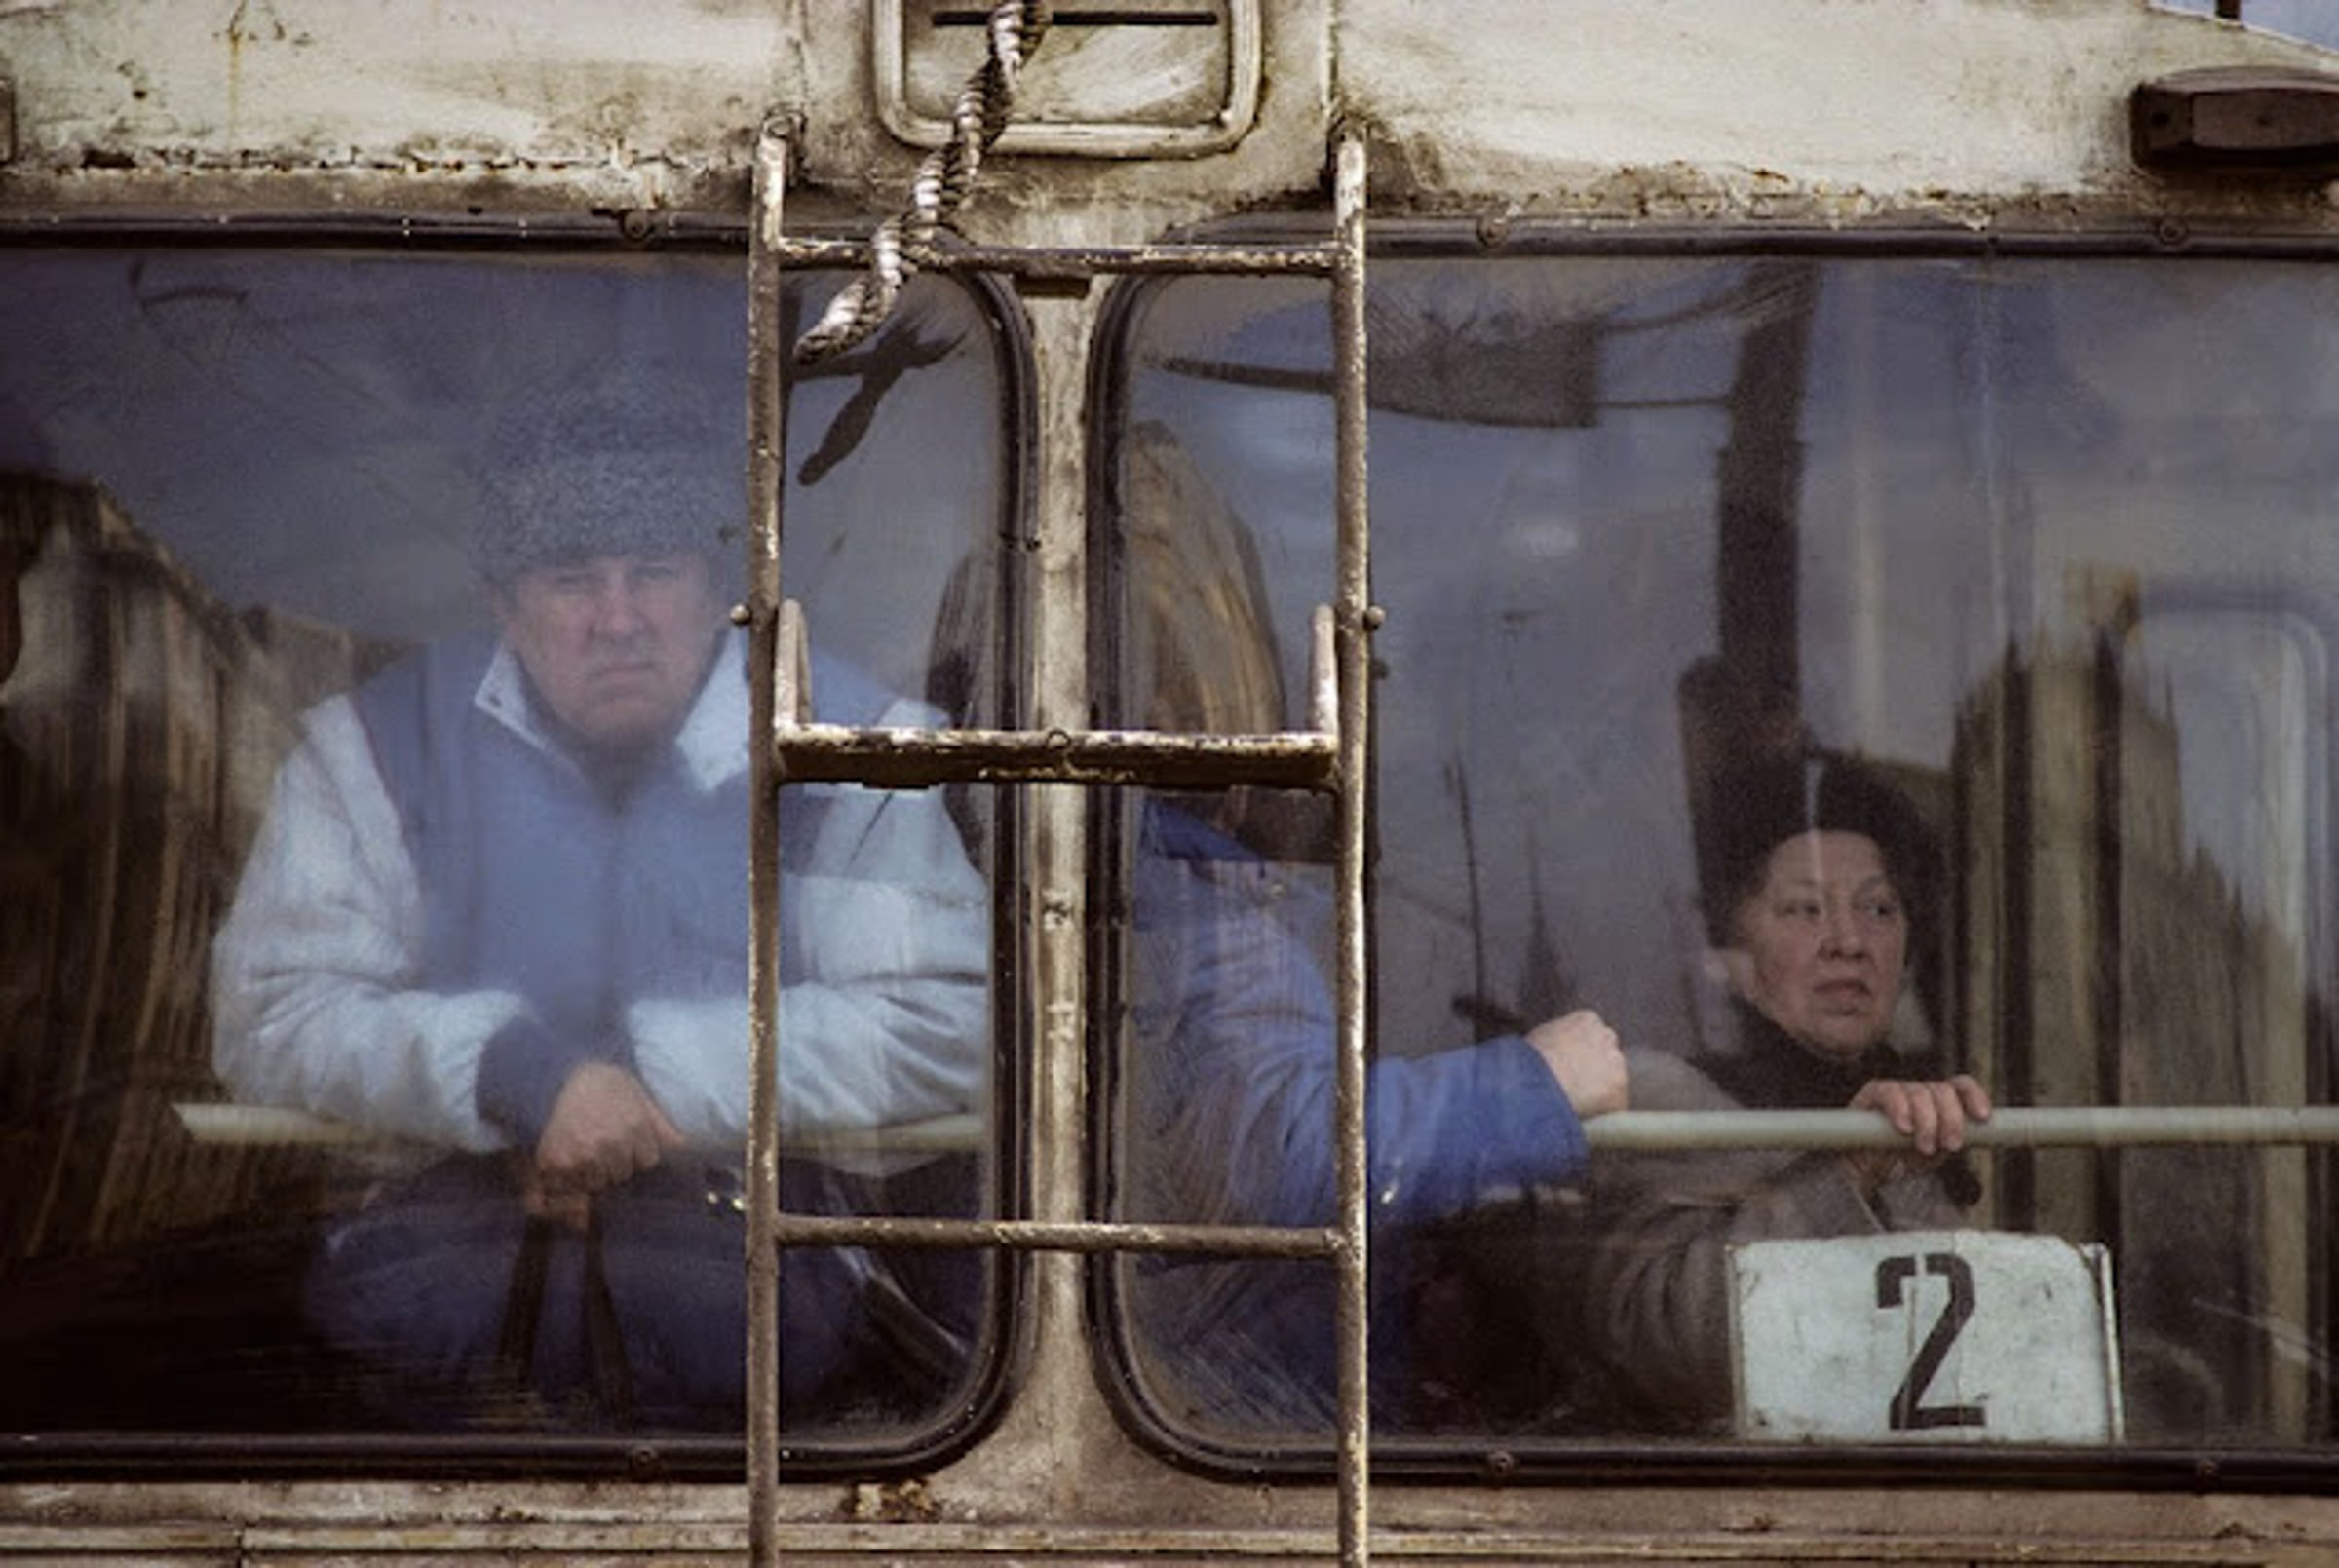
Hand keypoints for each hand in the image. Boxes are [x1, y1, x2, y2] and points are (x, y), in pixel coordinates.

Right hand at [529, 1061, 684, 1221]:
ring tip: (583, 1150)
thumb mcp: (638, 1095)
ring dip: (591, 1172)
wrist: (561, 1071)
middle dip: (614, 1164)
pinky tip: (566, 1156)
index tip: (626, 1144)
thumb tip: (683, 1146)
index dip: (637, 1153)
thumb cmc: (603, 1082)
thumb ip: (660, 1124)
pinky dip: (567, 1176)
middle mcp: (611, 1144)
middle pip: (621, 1174)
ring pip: (596, 1182)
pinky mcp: (556, 1161)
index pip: (647, 1161)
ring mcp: (583, 1154)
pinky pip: (569, 1182)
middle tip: (600, 1144)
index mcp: (635, 1127)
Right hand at [1526, 1008, 1628, 1118]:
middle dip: (1596, 1068)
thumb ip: (1556, 1037)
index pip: (1593, 1033)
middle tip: (1575, 1084)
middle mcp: (1608, 1037)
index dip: (1581, 1051)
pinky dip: (1602, 1113)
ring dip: (1600, 1091)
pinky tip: (1585, 1115)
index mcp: (1587, 1020)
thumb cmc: (1528, 1059)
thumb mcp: (1539, 1036)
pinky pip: (1614, 1106)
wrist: (1537, 1081)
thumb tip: (1554, 1049)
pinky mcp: (1619, 1093)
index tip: (1570, 1064)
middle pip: (1607, 1054)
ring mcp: (1616, 1065)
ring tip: (1577, 1103)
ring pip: (1613, 1080)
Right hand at [1842, 1074, 1991, 1192]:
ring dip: (1927, 1122)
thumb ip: (1953, 1138)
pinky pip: (1889, 1092)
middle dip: (1951, 1119)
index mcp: (1939, 1103)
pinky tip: (1904, 1128)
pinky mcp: (1872, 1093)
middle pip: (1943, 1090)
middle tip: (1950, 1145)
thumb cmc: (1901, 1160)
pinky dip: (1900, 1110)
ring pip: (1920, 1092)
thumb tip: (1980, 1132)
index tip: (1983, 1117)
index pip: (1961, 1086)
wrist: (1865, 1172)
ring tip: (1924, 1147)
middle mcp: (1919, 1092)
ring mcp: (1896, 1090)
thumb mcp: (1935, 1152)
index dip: (1975, 1096)